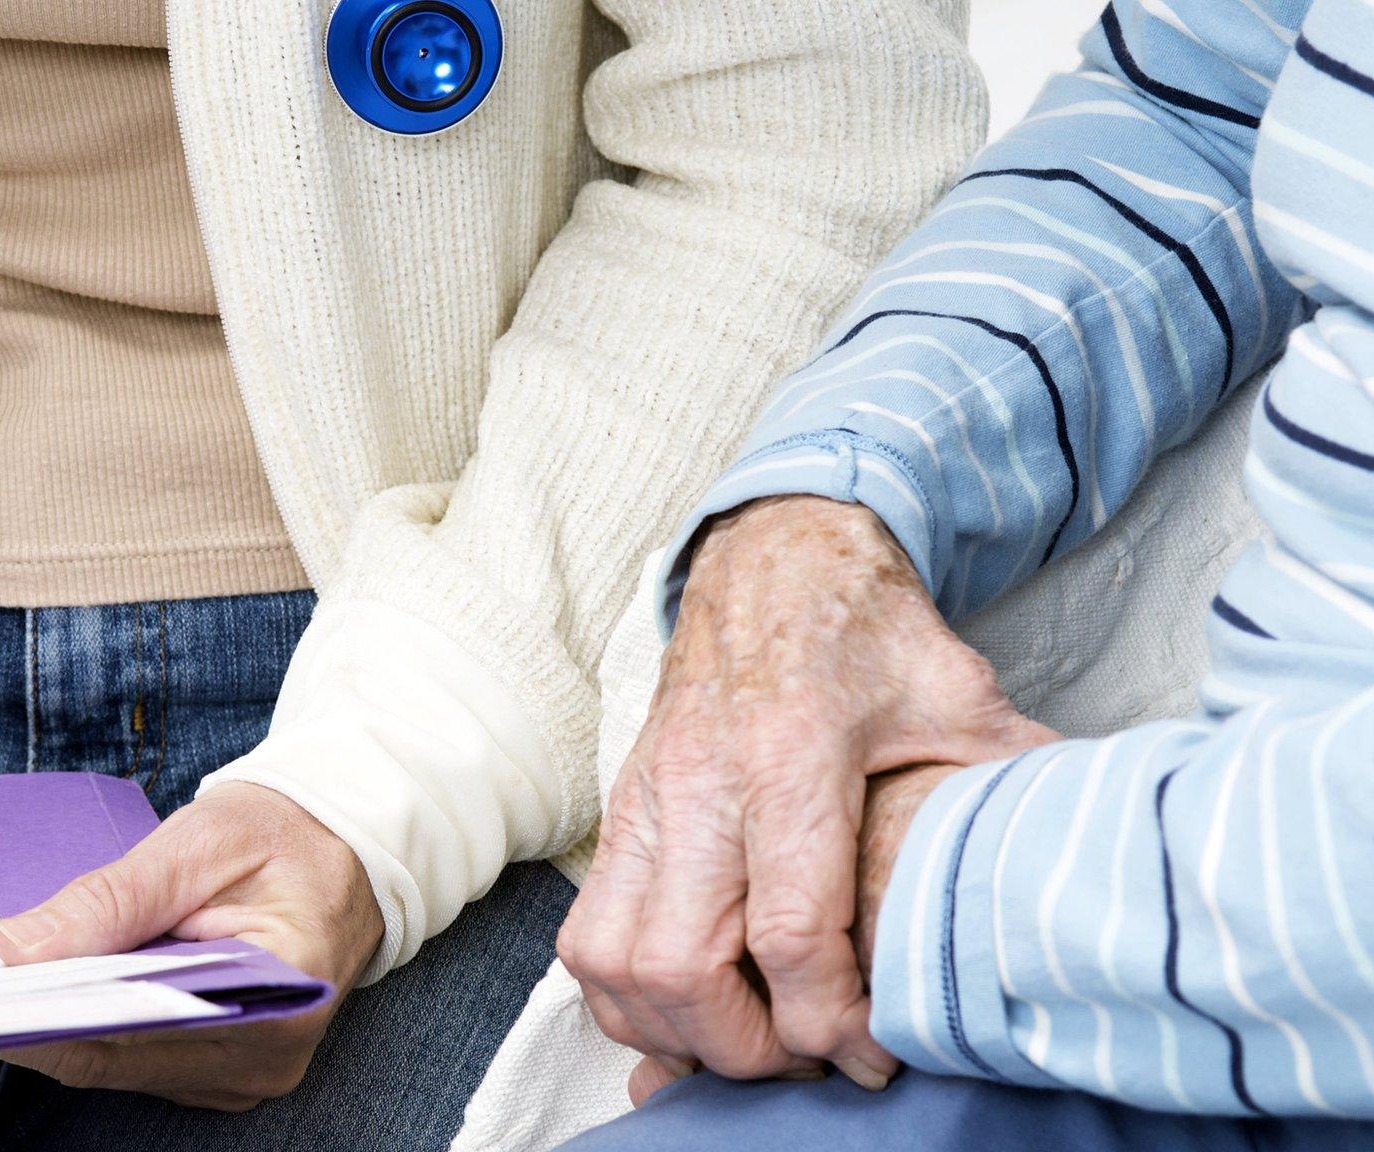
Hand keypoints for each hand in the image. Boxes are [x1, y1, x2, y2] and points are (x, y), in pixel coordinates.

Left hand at [0, 783, 382, 1111]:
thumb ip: (109, 900)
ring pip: (127, 1067)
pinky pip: (146, 1060)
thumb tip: (14, 947)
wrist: (345, 844)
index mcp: (283, 996)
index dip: (54, 1021)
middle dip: (48, 1023)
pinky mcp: (231, 1066)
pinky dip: (104, 1026)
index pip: (143, 1032)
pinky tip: (70, 986)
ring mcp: (253, 1070)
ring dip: (71, 1025)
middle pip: (125, 1061)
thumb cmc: (283, 833)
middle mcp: (271, 1054)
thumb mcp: (198, 844)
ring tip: (14, 979)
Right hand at [558, 495, 1054, 1102]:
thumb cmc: (866, 632)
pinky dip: (626, 995)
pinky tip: (686, 1008)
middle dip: (747, 1048)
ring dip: (675, 1031)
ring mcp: (645, 800)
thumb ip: (1013, 776)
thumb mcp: (960, 695)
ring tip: (747, 1044)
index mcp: (792, 758)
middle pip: (683, 968)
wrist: (771, 559)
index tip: (873, 1056)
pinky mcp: (618, 812)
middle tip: (807, 1061)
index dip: (832, 1021)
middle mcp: (701, 785)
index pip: (791, 932)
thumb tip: (1086, 850)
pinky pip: (587, 937)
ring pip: (614, 963)